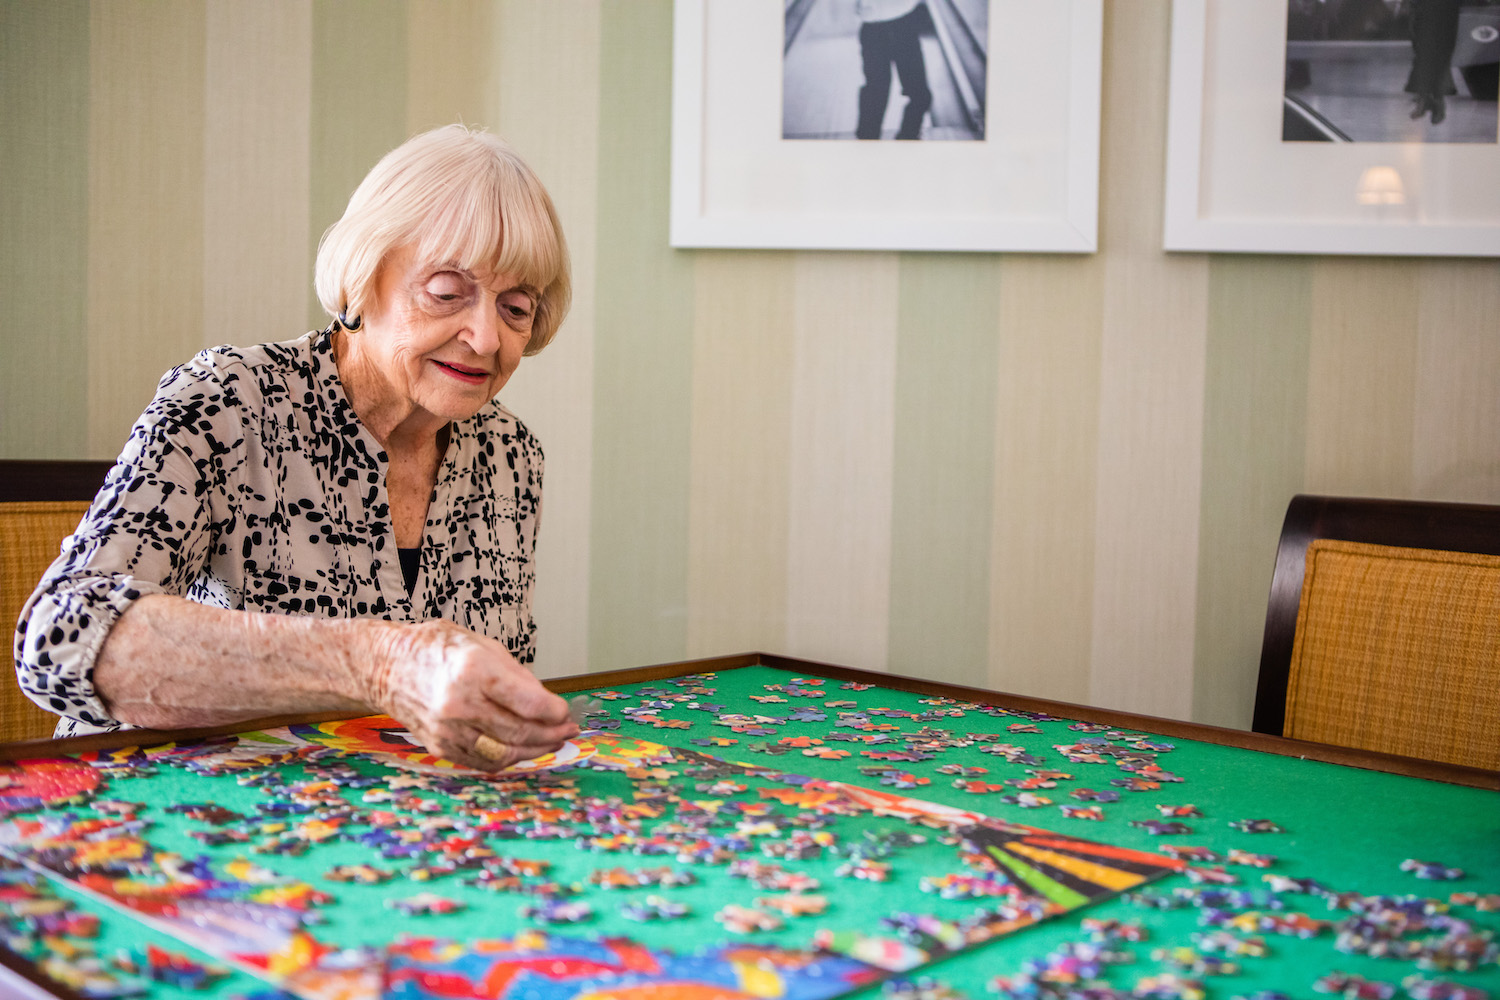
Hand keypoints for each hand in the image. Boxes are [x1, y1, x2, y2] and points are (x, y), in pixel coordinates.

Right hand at [363, 618, 578, 769]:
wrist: (386, 667)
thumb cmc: (437, 649)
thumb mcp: (483, 645)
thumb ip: (518, 677)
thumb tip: (548, 705)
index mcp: (474, 669)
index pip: (528, 702)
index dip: (555, 712)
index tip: (565, 712)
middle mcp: (459, 703)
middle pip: (519, 731)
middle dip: (551, 734)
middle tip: (568, 730)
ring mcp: (447, 729)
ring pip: (504, 753)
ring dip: (535, 750)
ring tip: (552, 742)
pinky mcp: (439, 746)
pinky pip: (483, 762)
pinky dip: (508, 758)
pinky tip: (523, 749)